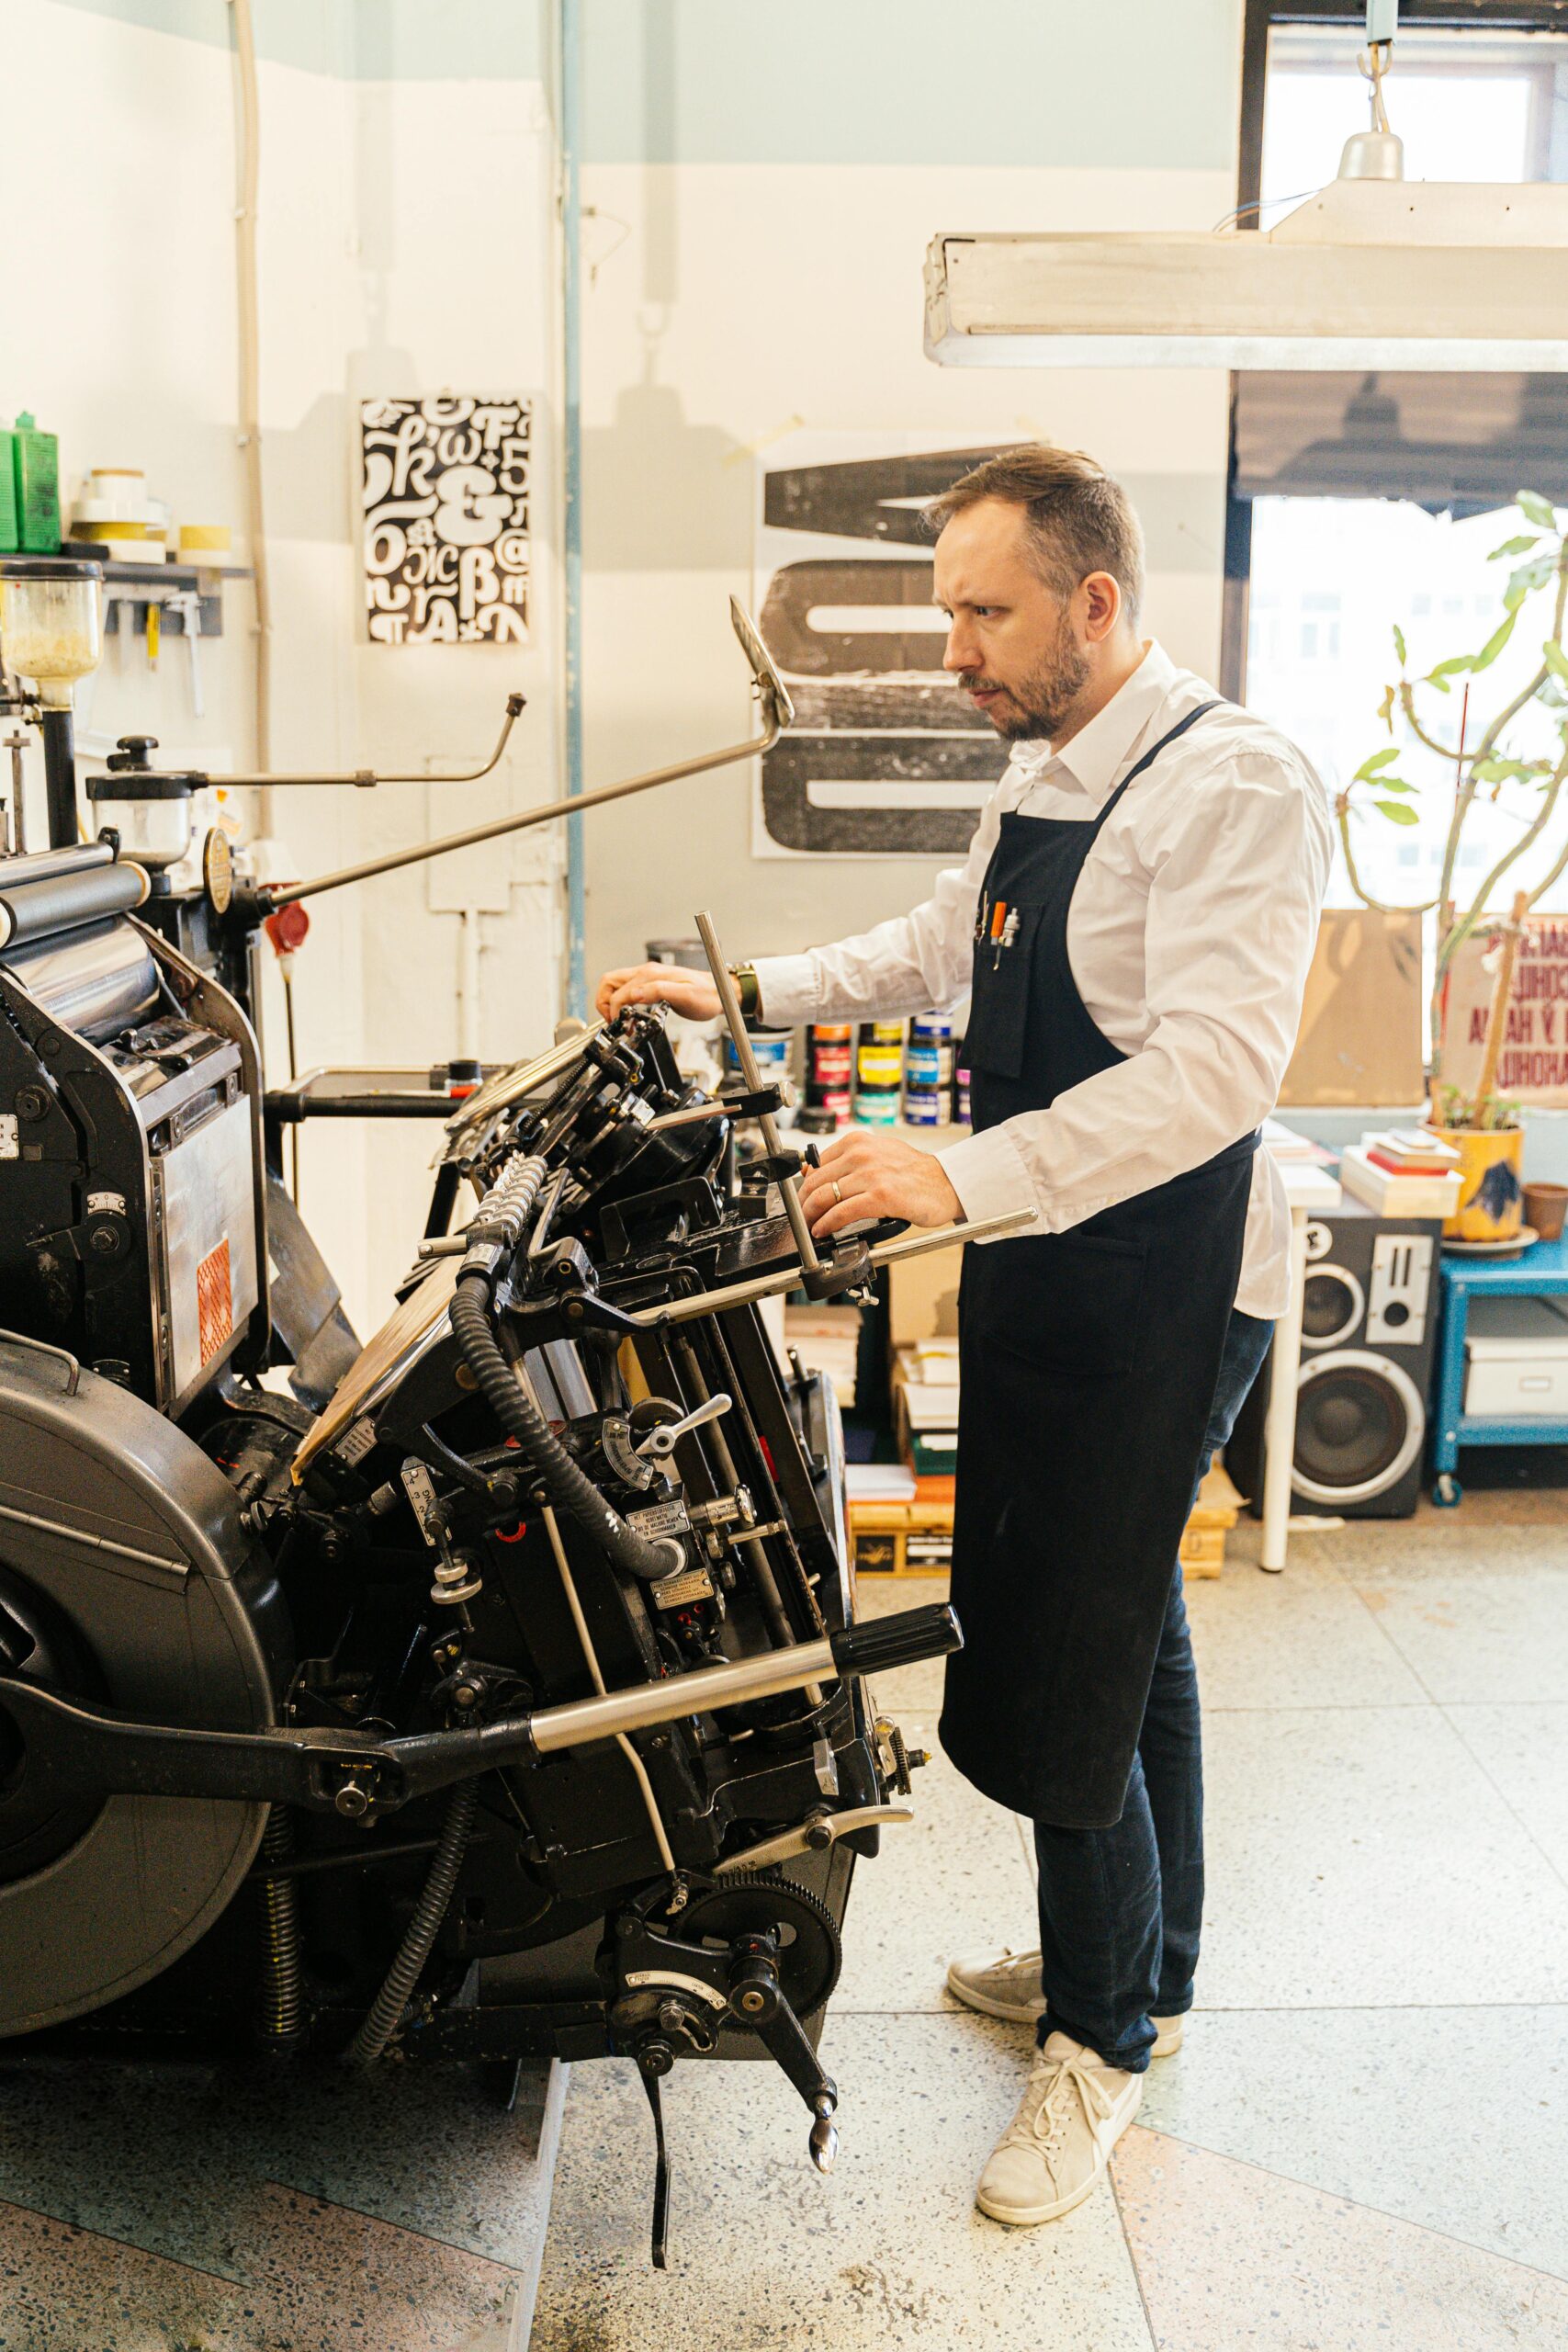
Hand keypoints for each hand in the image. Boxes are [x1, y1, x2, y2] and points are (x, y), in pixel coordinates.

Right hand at [595, 963, 721, 1021]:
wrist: (720, 992)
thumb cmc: (707, 995)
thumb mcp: (685, 996)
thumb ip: (658, 992)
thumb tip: (634, 995)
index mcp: (651, 975)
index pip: (619, 991)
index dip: (613, 1010)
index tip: (619, 1026)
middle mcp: (646, 972)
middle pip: (609, 982)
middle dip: (603, 1002)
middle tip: (612, 1022)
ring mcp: (647, 976)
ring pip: (615, 985)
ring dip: (611, 1002)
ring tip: (619, 1021)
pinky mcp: (651, 983)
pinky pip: (627, 990)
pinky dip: (621, 1002)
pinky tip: (630, 1016)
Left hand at [798, 1128, 962, 1238]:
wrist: (946, 1183)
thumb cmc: (914, 1173)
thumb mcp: (877, 1155)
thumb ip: (848, 1162)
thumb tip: (811, 1171)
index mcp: (857, 1142)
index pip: (815, 1165)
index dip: (804, 1187)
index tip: (802, 1200)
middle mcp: (861, 1154)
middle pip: (815, 1182)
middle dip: (803, 1204)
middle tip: (802, 1218)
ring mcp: (870, 1174)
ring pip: (824, 1197)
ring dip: (811, 1216)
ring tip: (810, 1227)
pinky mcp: (880, 1196)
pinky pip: (841, 1213)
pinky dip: (826, 1224)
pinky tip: (823, 1231)